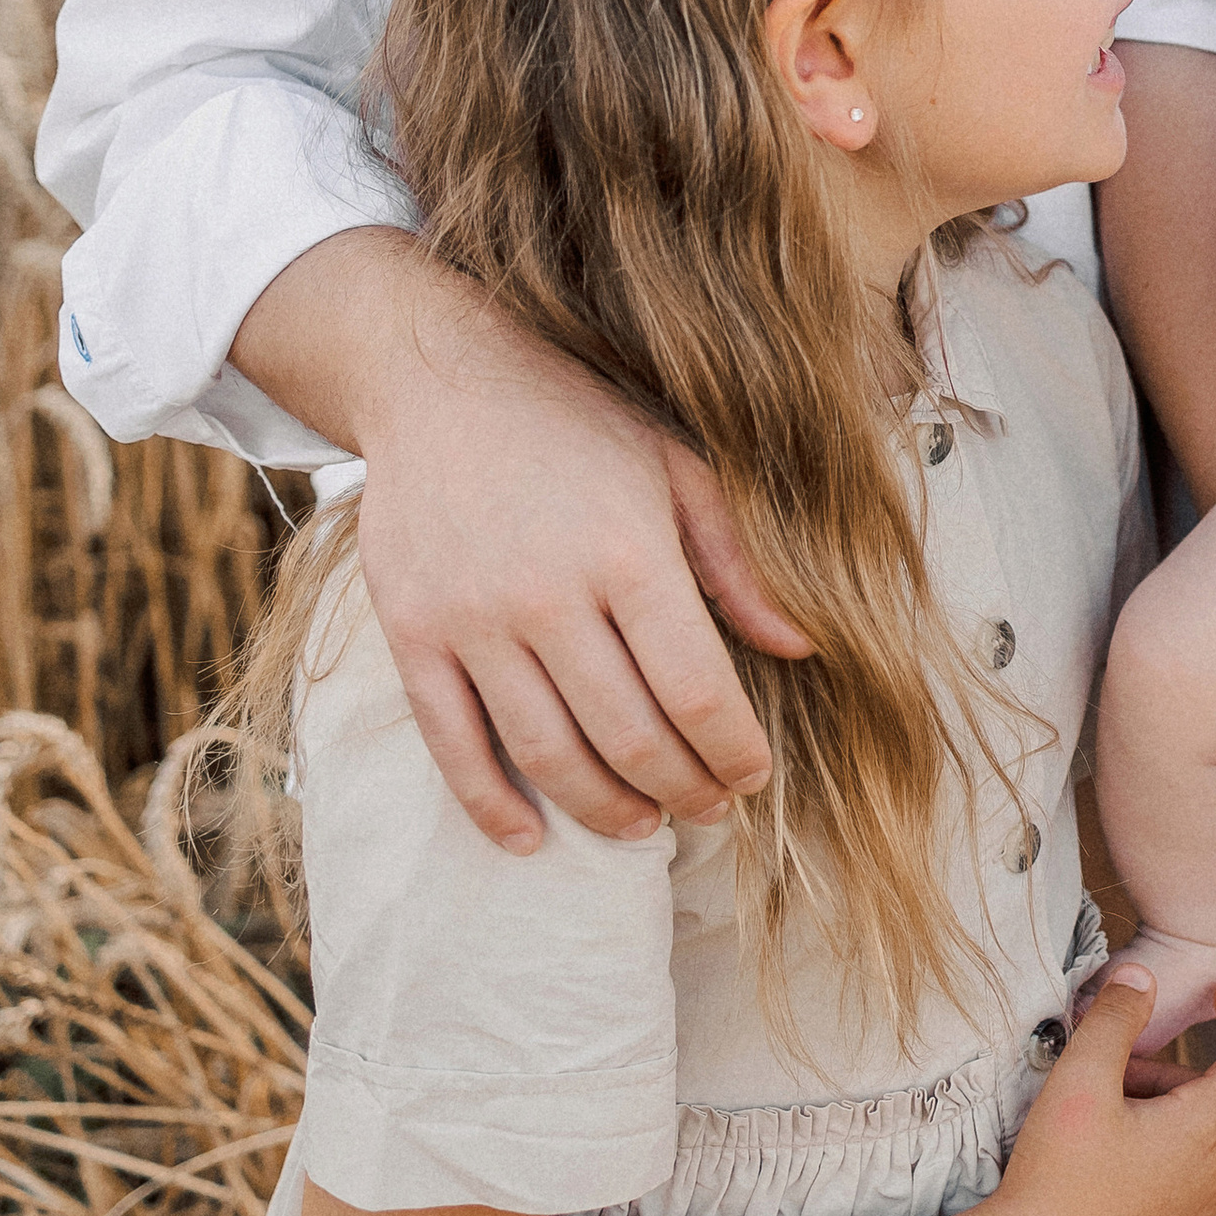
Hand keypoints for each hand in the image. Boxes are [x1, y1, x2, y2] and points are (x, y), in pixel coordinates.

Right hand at [238, 229, 811, 852]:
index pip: (698, 690)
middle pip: (629, 737)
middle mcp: (550, 594)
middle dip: (682, 791)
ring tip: (641, 824)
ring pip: (546, 755)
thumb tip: (802, 646)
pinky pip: (453, 745)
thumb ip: (738, 561)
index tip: (752, 775)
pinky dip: (491, 805)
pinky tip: (530, 837)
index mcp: (629, 551)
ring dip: (603, 809)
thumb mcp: (677, 467)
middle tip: (707, 809)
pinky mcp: (412, 635)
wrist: (441, 378)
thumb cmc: (577, 421)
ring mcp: (474, 620)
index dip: (734, 751)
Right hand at [991, 978, 1215, 1215]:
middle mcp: (1212, 1183)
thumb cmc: (1054, 1178)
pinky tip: (1099, 1172)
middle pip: (1213, 1104)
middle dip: (1168, 1075)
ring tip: (1095, 1123)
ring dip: (1159, 1121)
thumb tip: (1143, 979)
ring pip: (1194, 1149)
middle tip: (1111, 1072)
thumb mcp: (1081, 1078)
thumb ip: (1116, 1017)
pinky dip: (1154, 1166)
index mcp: (1203, 1133)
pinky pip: (1179, 1193)